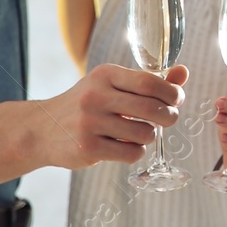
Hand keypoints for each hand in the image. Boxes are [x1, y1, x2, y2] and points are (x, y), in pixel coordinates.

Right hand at [37, 63, 187, 169]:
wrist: (42, 129)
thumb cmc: (87, 104)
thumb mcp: (112, 84)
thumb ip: (148, 80)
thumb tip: (184, 72)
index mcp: (105, 75)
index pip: (149, 81)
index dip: (171, 92)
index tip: (177, 99)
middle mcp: (96, 96)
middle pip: (151, 108)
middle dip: (169, 116)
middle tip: (169, 119)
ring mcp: (90, 123)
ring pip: (144, 134)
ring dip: (150, 136)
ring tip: (140, 133)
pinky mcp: (87, 148)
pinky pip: (131, 153)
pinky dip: (136, 152)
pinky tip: (126, 146)